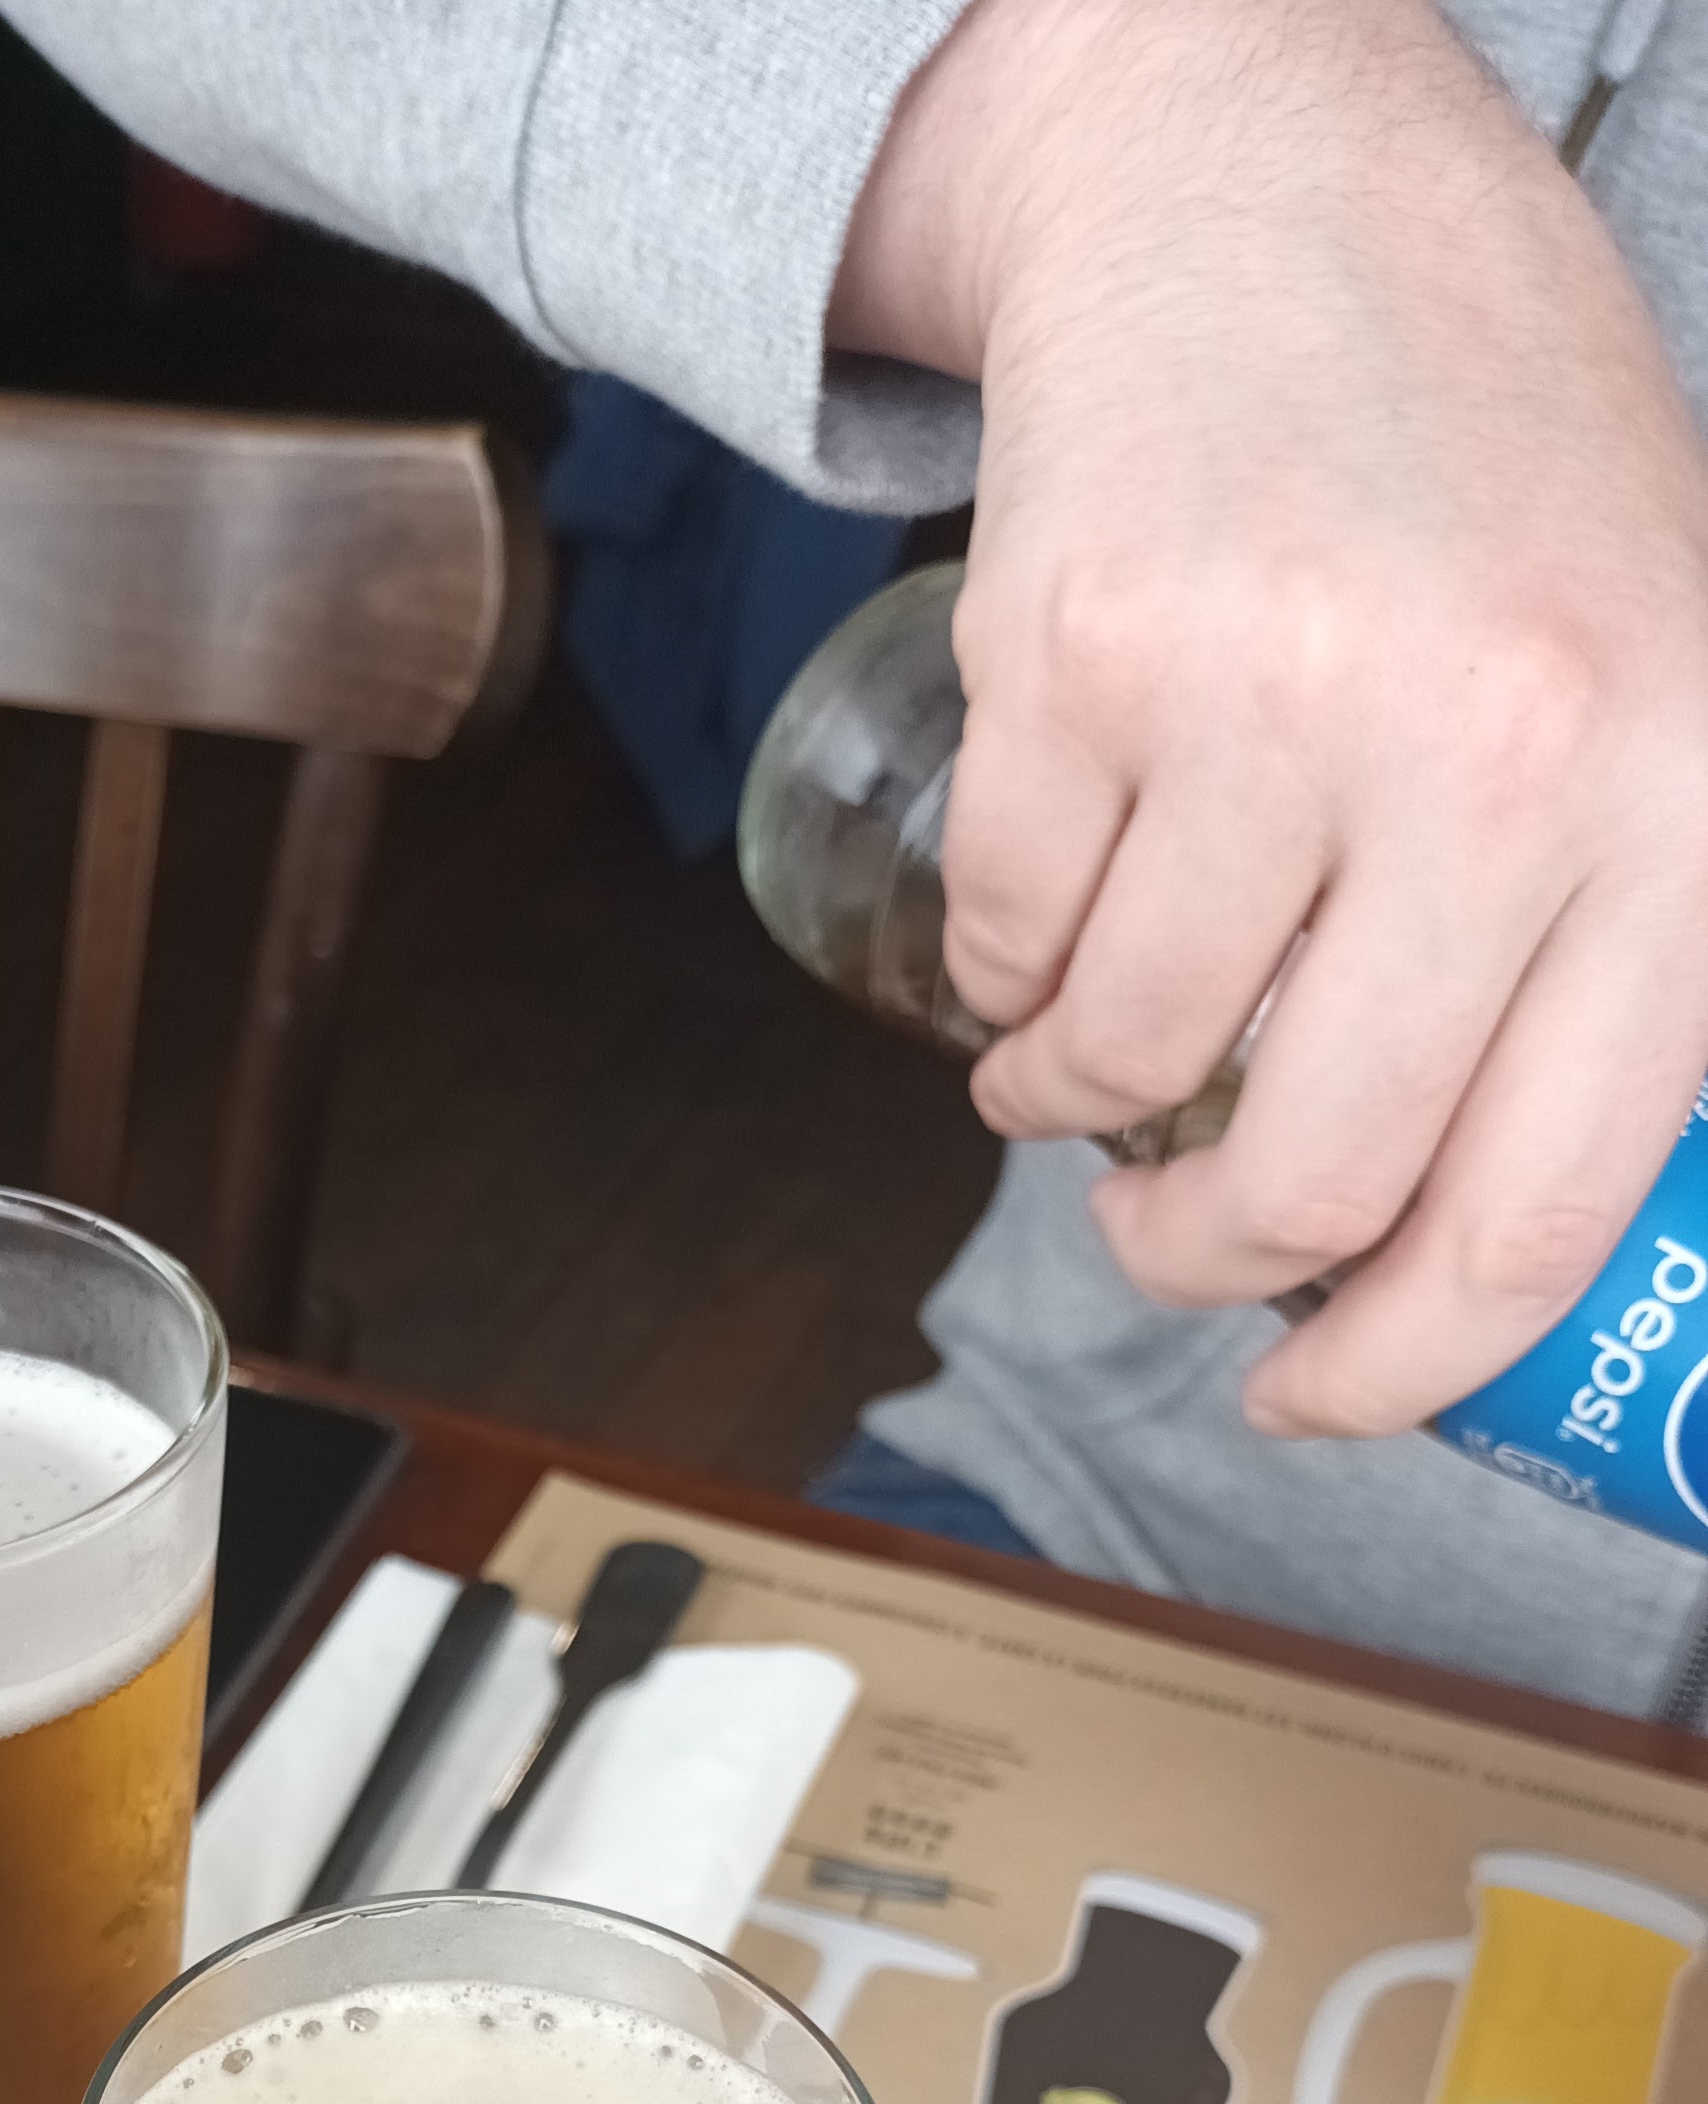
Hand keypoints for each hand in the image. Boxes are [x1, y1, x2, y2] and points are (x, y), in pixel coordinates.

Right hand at [833, 0, 1707, 1436]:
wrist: (1269, 172)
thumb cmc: (1475, 454)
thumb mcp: (1653, 677)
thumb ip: (1618, 944)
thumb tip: (1475, 1242)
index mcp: (1682, 789)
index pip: (1540, 1198)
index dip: (1402, 1364)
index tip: (1314, 1397)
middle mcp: (1496, 752)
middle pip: (1301, 1177)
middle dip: (1196, 1253)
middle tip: (1164, 1231)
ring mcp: (1275, 698)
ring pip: (1118, 1063)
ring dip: (1071, 1096)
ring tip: (1084, 1033)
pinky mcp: (1078, 660)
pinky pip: (999, 937)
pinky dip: (999, 960)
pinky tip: (1051, 887)